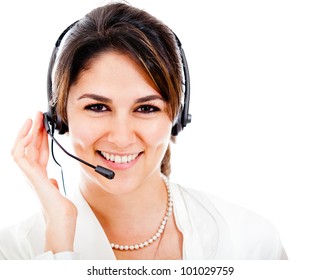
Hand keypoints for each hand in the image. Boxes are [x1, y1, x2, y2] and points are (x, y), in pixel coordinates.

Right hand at [11, 111, 77, 252]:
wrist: (62, 221)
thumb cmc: (62, 211)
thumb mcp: (58, 192)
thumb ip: (52, 185)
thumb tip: (52, 180)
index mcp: (40, 176)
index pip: (38, 152)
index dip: (40, 138)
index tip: (45, 126)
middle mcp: (32, 174)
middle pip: (29, 147)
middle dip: (33, 130)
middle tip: (38, 115)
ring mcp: (29, 175)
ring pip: (21, 148)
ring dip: (26, 132)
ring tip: (33, 118)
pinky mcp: (30, 176)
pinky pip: (20, 155)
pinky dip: (23, 142)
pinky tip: (30, 132)